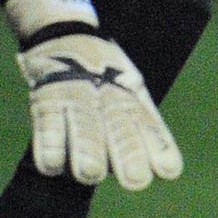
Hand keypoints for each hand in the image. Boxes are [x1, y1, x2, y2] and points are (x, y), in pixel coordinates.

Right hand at [3, 0, 181, 191]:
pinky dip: (48, 144)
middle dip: (127, 154)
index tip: (170, 171)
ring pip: (83, 126)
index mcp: (132, 98)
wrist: (67, 37)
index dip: (158, 147)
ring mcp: (76, 97)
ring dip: (87, 151)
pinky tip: (51, 166)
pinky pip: (47, 124)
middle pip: (118, 128)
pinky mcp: (46, 98)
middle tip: (136, 180)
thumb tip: (167, 170)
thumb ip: (144, 128)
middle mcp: (108, 98)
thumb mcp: (131, 94)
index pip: (148, 124)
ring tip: (91, 174)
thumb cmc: (106, 80)